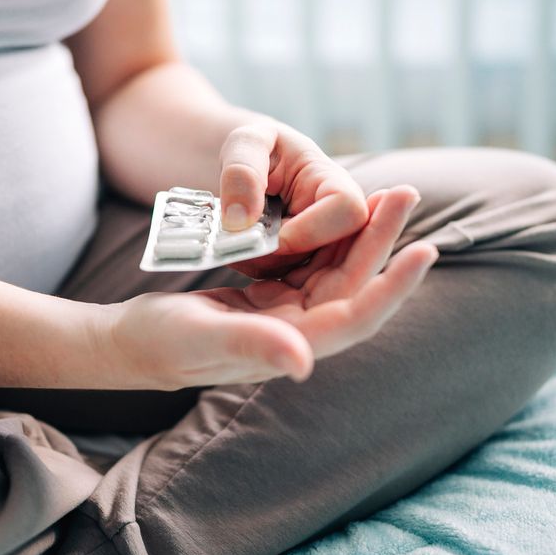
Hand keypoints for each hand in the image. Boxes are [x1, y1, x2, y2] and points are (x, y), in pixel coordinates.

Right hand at [102, 187, 436, 389]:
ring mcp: (289, 316)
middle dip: (384, 242)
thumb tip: (304, 362)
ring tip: (389, 194)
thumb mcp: (201, 336)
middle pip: (358, 286)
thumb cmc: (160, 342)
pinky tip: (346, 213)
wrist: (131, 343)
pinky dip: (333, 239)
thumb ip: (252, 345)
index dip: (393, 284)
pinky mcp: (274, 300)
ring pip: (342, 273)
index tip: (424, 247)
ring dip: (366, 237)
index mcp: (293, 345)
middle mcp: (300, 333)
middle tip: (406, 192)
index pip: (358, 316)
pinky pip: (317, 267)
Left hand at [217, 121, 369, 278]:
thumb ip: (242, 172)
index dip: (312, 230)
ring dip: (262, 265)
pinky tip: (235, 251)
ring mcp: (319, 247)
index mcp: (334, 182)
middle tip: (240, 242)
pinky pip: (282, 283)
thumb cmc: (254, 147)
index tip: (273, 234)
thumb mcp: (244, 143)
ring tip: (231, 241)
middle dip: (281, 256)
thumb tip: (241, 220)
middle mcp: (337, 220)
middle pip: (331, 256)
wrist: (244, 166)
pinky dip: (254, 271)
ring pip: (303, 276)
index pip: (349, 212)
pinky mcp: (298, 265)